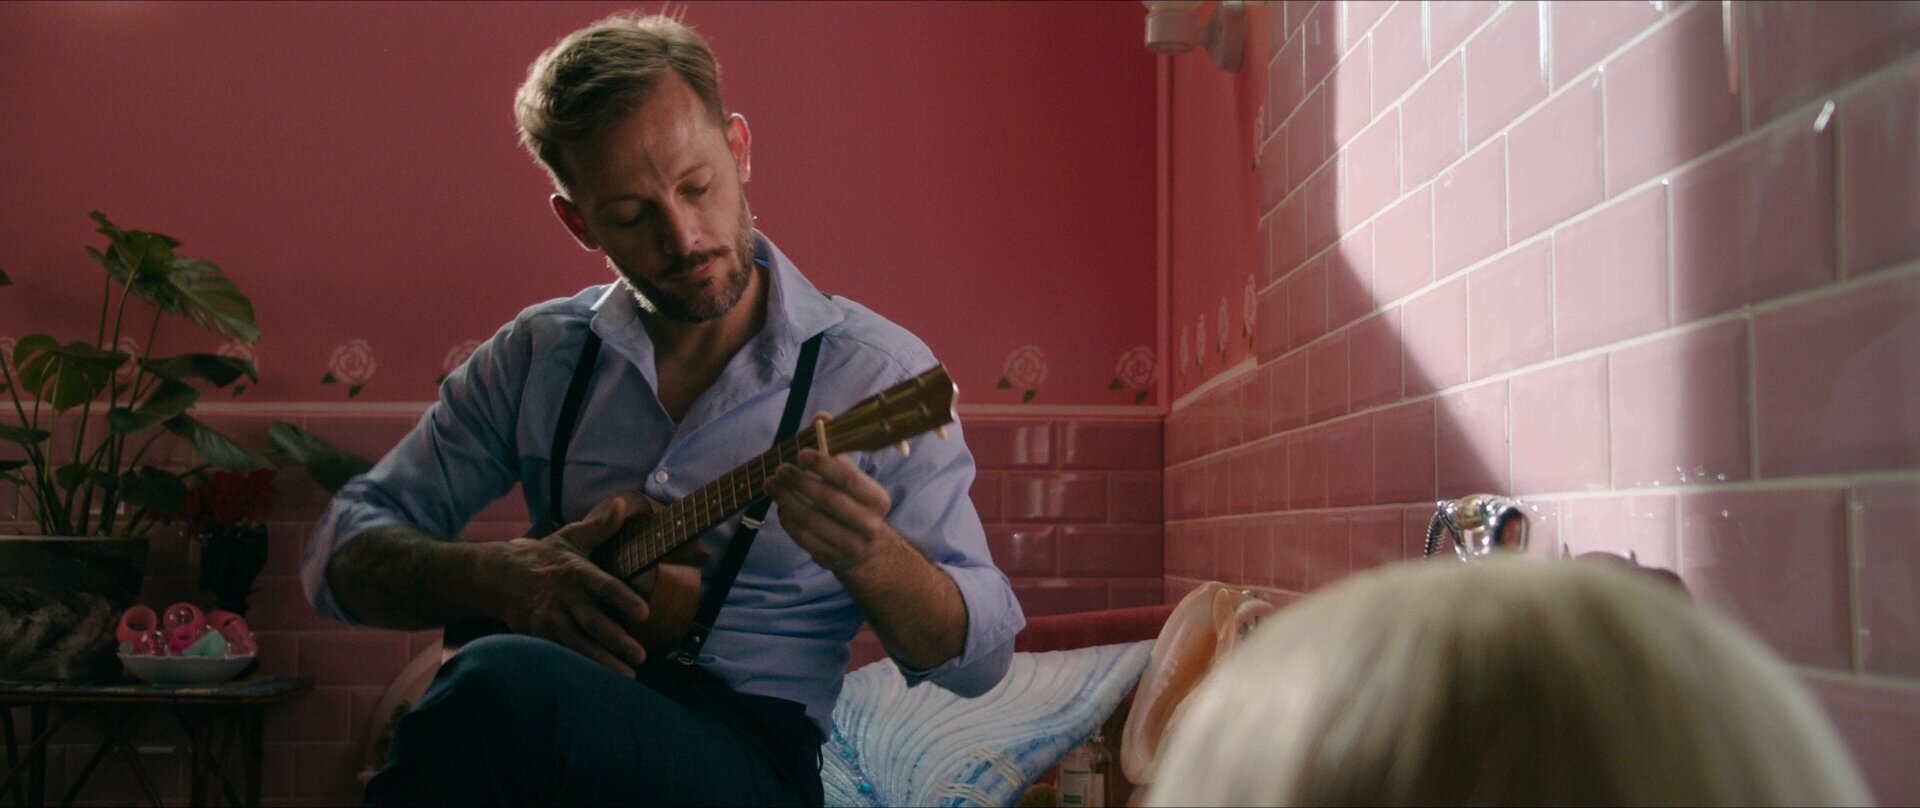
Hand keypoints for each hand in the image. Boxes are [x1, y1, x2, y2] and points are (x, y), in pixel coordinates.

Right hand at [480, 492, 655, 675]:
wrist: (495, 577)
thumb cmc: (542, 556)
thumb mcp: (569, 537)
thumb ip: (599, 526)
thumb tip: (621, 505)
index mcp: (575, 572)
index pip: (602, 586)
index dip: (622, 599)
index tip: (643, 612)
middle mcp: (564, 599)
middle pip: (593, 622)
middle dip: (617, 640)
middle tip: (641, 654)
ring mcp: (550, 620)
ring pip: (579, 644)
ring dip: (603, 661)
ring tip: (628, 675)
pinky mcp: (540, 636)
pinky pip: (563, 654)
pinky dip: (581, 667)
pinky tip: (598, 681)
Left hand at [765, 414, 901, 573]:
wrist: (867, 552)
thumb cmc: (856, 506)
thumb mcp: (855, 480)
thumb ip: (837, 450)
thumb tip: (821, 418)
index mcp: (877, 500)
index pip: (849, 479)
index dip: (823, 464)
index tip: (801, 453)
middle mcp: (868, 524)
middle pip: (828, 500)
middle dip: (800, 482)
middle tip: (780, 469)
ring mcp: (849, 544)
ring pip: (811, 520)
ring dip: (787, 500)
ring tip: (771, 484)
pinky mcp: (831, 558)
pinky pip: (803, 537)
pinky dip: (788, 520)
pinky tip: (780, 506)